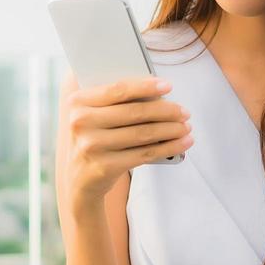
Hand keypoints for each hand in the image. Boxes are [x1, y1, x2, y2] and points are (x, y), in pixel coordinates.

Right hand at [60, 73, 192, 206]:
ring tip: (186, 127)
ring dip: (171, 129)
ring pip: (143, 133)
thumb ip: (114, 101)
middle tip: (184, 111)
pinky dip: (168, 148)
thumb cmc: (94, 138)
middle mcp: (81, 122)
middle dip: (166, 110)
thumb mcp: (93, 116)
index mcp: (77, 101)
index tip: (168, 86)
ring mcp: (92, 146)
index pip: (118, 89)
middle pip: (135, 112)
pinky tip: (182, 143)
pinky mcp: (105, 166)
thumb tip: (157, 93)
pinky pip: (144, 154)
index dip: (146, 86)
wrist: (79, 179)